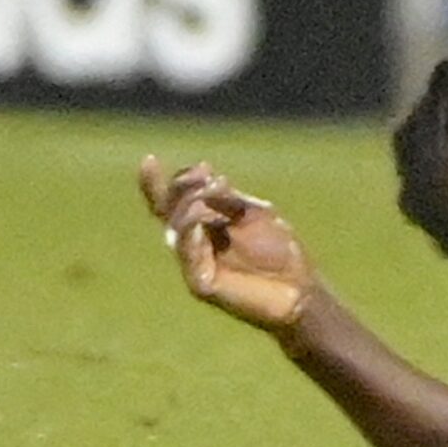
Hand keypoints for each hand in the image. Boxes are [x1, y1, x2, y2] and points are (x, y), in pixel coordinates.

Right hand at [138, 156, 315, 332]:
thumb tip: (207, 177)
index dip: (154, 183)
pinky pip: (189, 256)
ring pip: (176, 229)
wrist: (299, 288)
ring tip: (216, 192)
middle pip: (168, 211)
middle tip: (211, 178)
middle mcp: (194, 243)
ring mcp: (195, 263)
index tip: (148, 159)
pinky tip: (201, 218)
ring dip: (193, 204)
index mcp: (204, 224)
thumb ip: (230, 198)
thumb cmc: (280, 250)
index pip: (170, 203)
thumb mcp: (257, 212)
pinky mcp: (202, 284)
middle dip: (183, 187)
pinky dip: (192, 233)